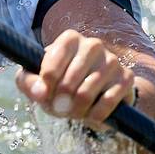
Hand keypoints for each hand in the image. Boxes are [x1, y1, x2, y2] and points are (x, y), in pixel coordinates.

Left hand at [15, 28, 136, 130]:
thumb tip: (40, 92)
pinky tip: (92, 114)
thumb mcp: (37, 81)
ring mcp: (112, 60)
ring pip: (86, 93)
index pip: (52, 65)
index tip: (44, 96)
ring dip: (77, 110)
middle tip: (60, 108)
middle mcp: (92, 45)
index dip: (45, 87)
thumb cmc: (60, 83)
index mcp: (69, 39)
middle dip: (61, 102)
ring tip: (74, 112)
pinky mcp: (126, 77)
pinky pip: (107, 102)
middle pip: (68, 82)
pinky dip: (96, 115)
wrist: (94, 94)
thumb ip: (28, 82)